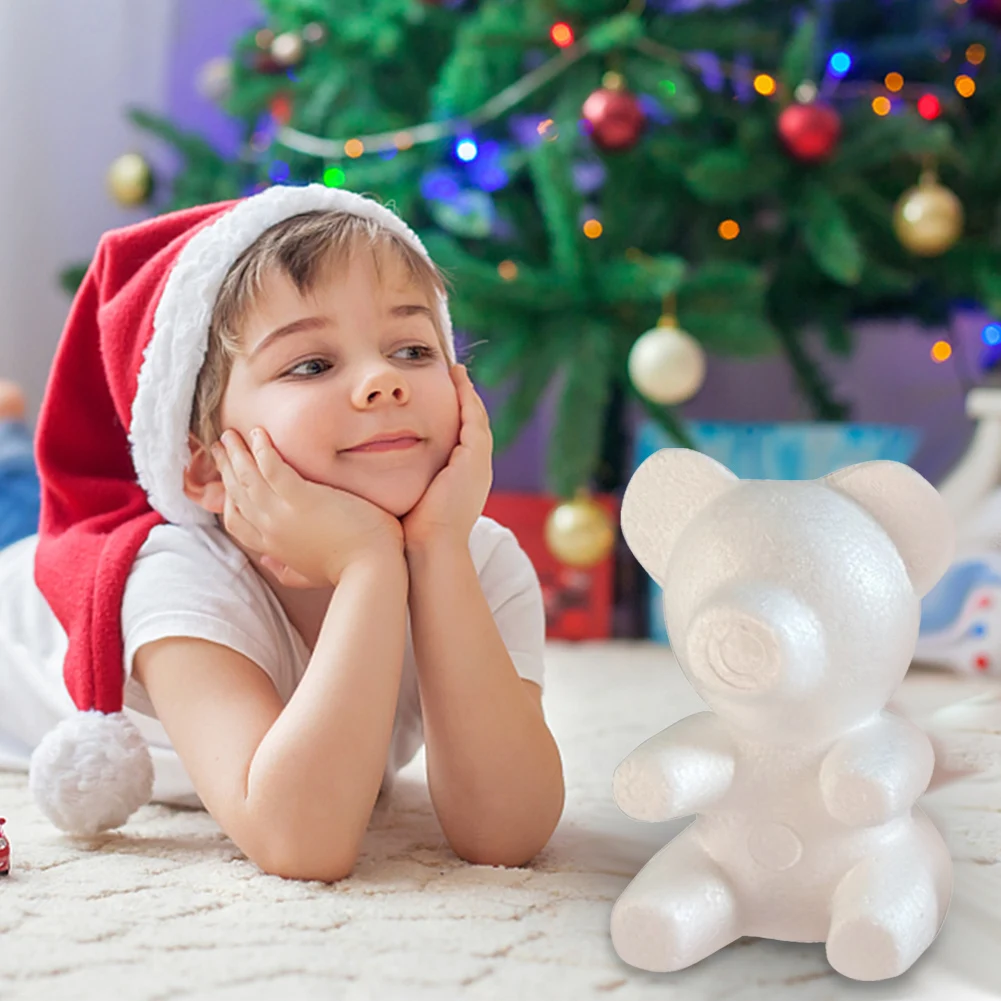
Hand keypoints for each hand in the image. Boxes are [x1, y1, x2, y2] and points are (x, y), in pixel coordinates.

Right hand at [211, 428, 403, 587]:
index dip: (228, 497)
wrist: (372, 569)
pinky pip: (271, 467)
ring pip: (247, 477)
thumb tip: (268, 563)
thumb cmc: (349, 569)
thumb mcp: (308, 574)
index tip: (228, 478)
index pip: (236, 520)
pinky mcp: (302, 498)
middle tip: (220, 446)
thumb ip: (286, 570)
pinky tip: (260, 433)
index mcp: (271, 547)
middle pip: (237, 494)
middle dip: (225, 467)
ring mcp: (282, 514)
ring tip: (231, 433)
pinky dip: (262, 449)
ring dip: (236, 452)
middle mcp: (269, 530)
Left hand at [401, 364, 492, 551]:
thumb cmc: (410, 535)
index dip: (454, 418)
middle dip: (465, 400)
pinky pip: (474, 418)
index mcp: (463, 482)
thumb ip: (398, 486)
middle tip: (455, 375)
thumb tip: (372, 480)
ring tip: (456, 372)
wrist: (430, 550)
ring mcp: (478, 463)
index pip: (462, 441)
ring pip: (477, 418)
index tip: (441, 399)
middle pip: (474, 426)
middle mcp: (476, 471)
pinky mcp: (474, 457)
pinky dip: (467, 398)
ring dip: (467, 393)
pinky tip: (457, 380)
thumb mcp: (406, 503)